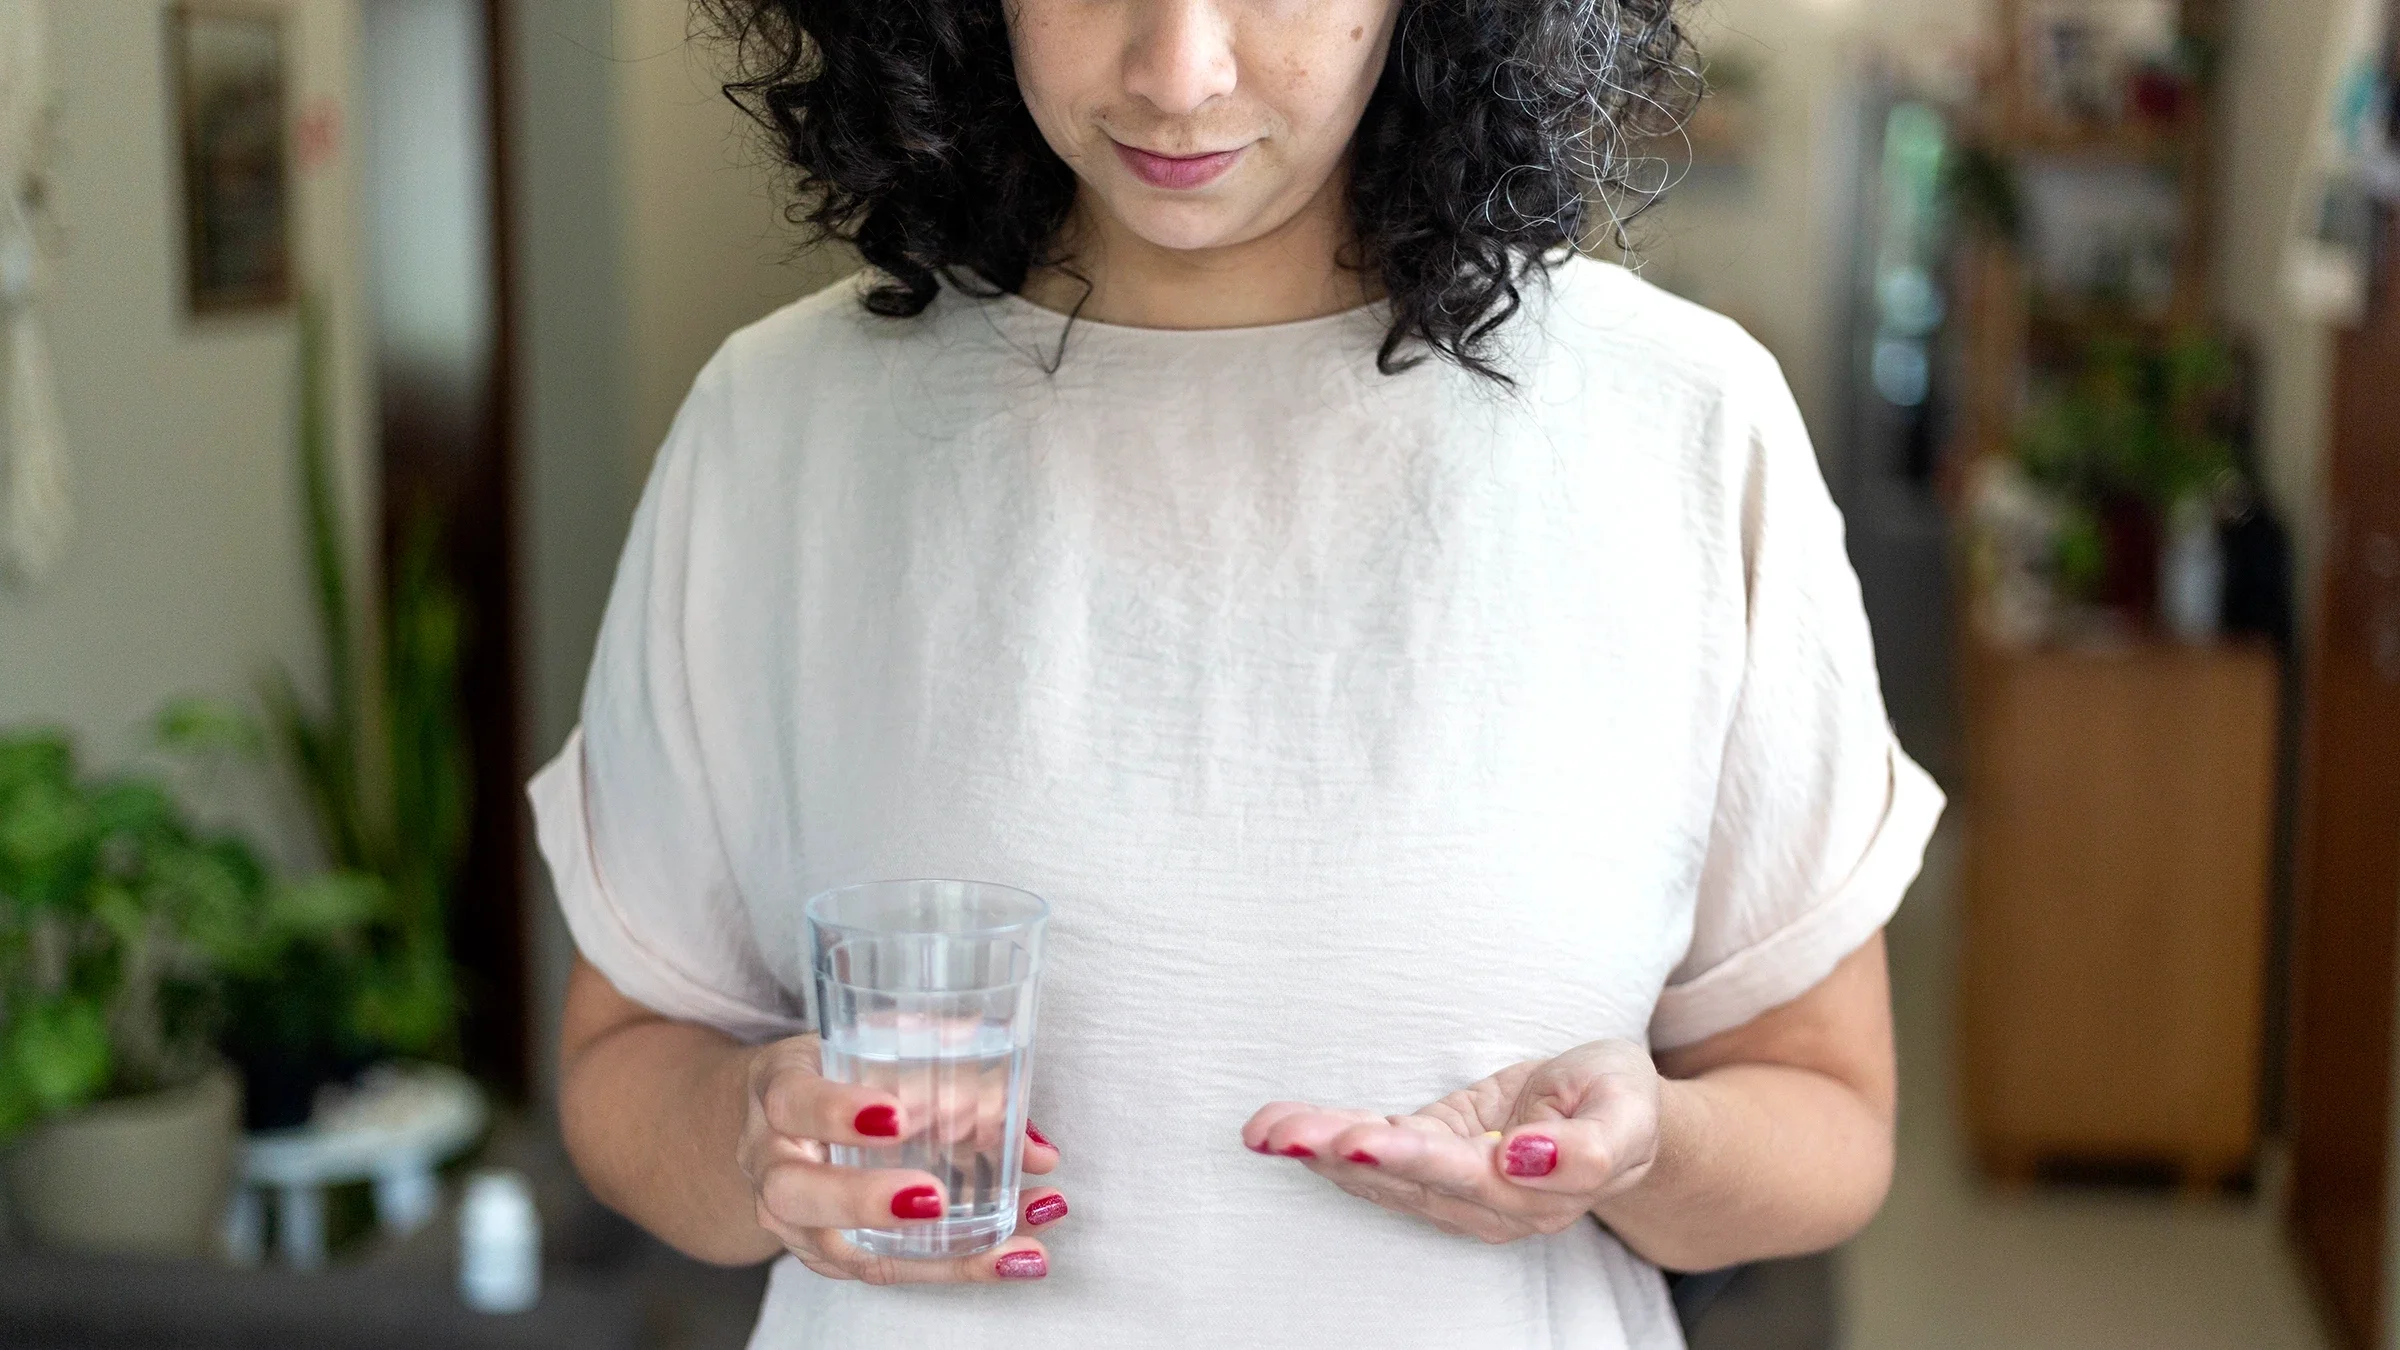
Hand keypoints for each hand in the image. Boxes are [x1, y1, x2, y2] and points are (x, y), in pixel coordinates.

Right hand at [736, 1034, 1066, 1282]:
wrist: (781, 1119)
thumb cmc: (837, 1073)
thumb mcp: (871, 1043)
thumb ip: (942, 1057)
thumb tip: (1021, 1114)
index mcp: (779, 1092)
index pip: (793, 1102)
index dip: (837, 1112)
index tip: (896, 1117)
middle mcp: (772, 1162)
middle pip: (793, 1193)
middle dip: (864, 1200)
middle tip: (936, 1198)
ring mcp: (794, 1219)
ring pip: (847, 1251)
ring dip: (941, 1254)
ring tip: (1012, 1247)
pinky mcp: (829, 1255)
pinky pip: (887, 1268)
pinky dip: (956, 1266)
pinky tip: (1016, 1257)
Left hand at [1241, 1039, 1660, 1243]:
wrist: (1614, 1112)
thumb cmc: (1618, 1103)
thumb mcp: (1628, 1111)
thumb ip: (1589, 1148)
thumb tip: (1521, 1160)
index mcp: (1537, 1193)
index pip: (1463, 1175)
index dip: (1408, 1157)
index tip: (1361, 1141)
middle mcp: (1483, 1202)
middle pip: (1402, 1179)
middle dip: (1337, 1153)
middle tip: (1280, 1134)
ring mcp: (1451, 1185)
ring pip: (1376, 1173)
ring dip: (1315, 1149)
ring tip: (1263, 1128)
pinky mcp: (1430, 1157)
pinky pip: (1371, 1153)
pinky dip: (1325, 1139)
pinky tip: (1282, 1129)